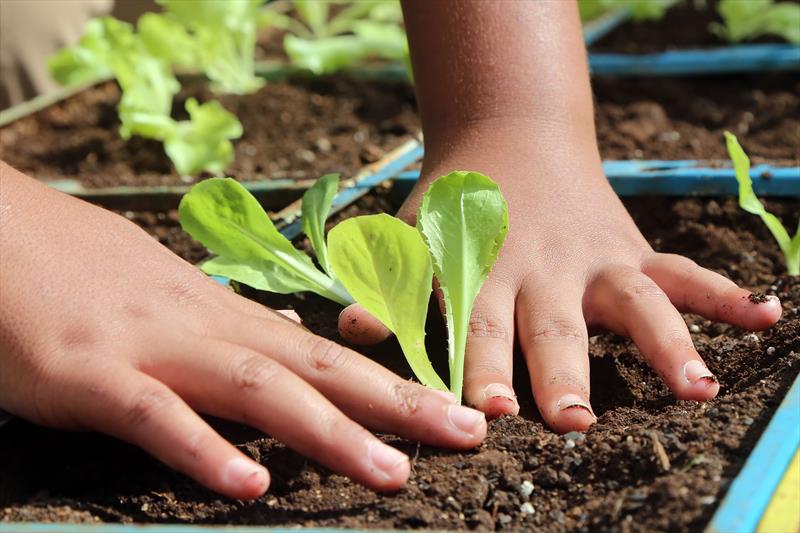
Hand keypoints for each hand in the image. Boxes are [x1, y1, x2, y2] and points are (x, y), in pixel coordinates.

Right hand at [0, 163, 486, 497]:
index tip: (452, 410)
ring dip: (329, 431)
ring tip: (391, 472)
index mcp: (225, 317)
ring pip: (256, 389)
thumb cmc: (85, 272)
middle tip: (465, 435)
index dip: (393, 382)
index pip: (326, 355)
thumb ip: (226, 332)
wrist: (0, 227)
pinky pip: (155, 418)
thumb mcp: (170, 300)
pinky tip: (249, 483)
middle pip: (316, 368)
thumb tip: (279, 353)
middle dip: (396, 403)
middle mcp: (205, 328)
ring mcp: (152, 348)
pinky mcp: (91, 375)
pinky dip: (202, 449)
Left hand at [338, 146, 781, 432]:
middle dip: (560, 372)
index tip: (482, 411)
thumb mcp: (415, 236)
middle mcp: (541, 270)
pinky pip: (681, 272)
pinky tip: (765, 317)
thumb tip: (353, 332)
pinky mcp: (630, 250)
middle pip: (552, 327)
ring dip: (664, 344)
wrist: (508, 135)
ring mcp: (594, 260)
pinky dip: (724, 293)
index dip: (478, 367)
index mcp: (483, 272)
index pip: (477, 327)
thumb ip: (391, 286)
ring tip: (695, 389)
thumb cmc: (455, 204)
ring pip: (632, 303)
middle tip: (568, 417)